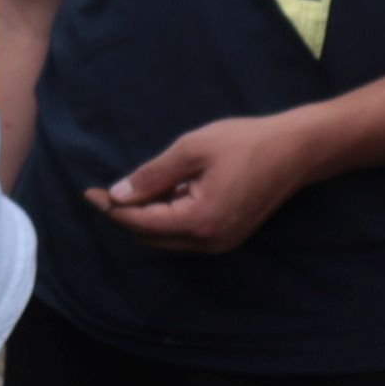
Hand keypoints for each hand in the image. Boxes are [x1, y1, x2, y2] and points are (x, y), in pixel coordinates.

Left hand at [91, 109, 324, 253]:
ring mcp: (220, 243)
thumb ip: (153, 174)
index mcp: (199, 221)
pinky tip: (169, 190)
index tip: (89, 192)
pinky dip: (169, 216)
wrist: (295, 150)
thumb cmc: (244, 142)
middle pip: (150, 237)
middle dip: (127, 215)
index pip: (141, 223)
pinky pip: (185, 233)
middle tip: (109, 189)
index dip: (112, 209)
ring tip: (141, 185)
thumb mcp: (192, 149)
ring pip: (167, 238)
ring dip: (148, 217)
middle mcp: (208, 241)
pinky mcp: (227, 236)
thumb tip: (119, 195)